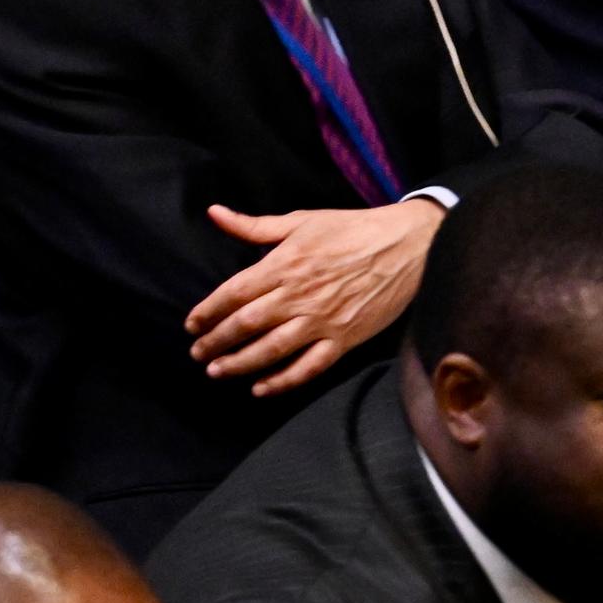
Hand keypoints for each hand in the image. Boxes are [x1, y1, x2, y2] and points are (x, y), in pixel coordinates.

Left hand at [188, 199, 441, 394]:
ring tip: (217, 371)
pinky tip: (261, 388)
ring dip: (239, 364)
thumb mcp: (303, 221)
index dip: (207, 311)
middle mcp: (301, 295)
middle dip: (216, 342)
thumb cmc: (354, 229)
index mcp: (286, 264)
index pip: (233, 293)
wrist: (409, 244)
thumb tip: (214, 213)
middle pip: (246, 324)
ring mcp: (324, 320)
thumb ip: (255, 226)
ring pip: (271, 349)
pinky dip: (283, 381)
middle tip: (198, 353)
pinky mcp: (345, 338)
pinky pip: (309, 366)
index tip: (192, 325)